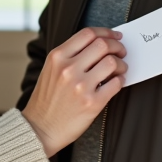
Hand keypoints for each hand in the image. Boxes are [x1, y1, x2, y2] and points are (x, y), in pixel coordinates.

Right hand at [21, 27, 127, 156]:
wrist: (39, 129)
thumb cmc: (47, 100)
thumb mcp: (51, 70)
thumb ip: (70, 55)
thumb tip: (99, 44)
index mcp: (57, 57)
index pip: (88, 34)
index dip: (106, 32)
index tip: (115, 36)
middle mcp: (68, 69)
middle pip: (103, 45)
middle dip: (117, 47)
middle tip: (122, 52)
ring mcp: (80, 86)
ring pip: (112, 63)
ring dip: (121, 64)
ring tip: (119, 70)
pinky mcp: (92, 103)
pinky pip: (116, 84)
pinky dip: (120, 81)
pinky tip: (116, 83)